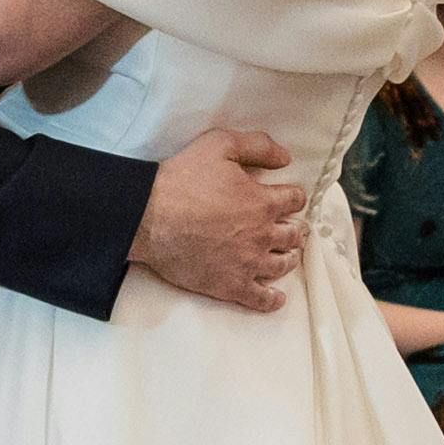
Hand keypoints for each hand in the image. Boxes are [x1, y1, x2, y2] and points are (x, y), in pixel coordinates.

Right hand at [131, 128, 307, 313]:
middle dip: (294, 229)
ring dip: (287, 259)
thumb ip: (258, 146)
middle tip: (292, 230)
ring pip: (282, 265)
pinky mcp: (230, 285)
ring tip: (285, 257)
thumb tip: (285, 158)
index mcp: (263, 202)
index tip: (289, 199)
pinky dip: (272, 299)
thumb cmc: (182, 180)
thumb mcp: (220, 145)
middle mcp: (262, 235)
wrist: (149, 217)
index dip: (293, 197)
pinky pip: (260, 299)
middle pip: (293, 235)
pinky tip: (276, 297)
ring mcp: (248, 263)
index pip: (295, 200)